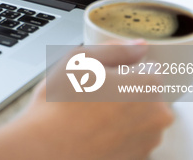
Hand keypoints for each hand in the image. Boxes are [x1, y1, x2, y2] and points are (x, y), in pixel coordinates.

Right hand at [0, 42, 173, 159]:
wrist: (41, 156)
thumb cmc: (56, 110)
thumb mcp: (79, 62)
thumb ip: (113, 49)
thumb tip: (138, 44)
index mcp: (147, 90)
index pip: (144, 69)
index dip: (115, 67)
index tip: (93, 70)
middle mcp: (151, 121)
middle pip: (138, 95)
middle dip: (112, 89)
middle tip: (77, 89)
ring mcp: (139, 146)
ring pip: (127, 119)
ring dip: (106, 112)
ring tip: (70, 109)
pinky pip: (116, 142)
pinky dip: (100, 135)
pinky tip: (72, 129)